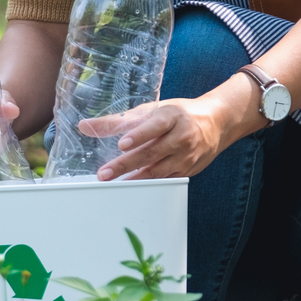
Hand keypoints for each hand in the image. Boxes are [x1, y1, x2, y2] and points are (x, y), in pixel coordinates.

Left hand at [76, 77, 259, 179]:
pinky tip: (133, 189)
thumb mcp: (151, 111)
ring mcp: (186, 155)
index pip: (155, 125)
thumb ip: (118, 120)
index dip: (139, 134)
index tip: (122, 143)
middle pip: (152, 152)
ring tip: (116, 184)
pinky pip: (167, 180)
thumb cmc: (177, 114)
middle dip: (127, 164)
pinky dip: (150, 184)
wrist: (215, 123)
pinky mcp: (188, 170)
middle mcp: (181, 136)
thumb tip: (84, 126)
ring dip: (136, 178)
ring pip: (159, 169)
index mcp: (172, 116)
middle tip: (105, 173)